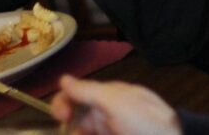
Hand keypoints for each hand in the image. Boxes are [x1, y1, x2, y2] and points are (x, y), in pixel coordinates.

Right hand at [49, 76, 180, 134]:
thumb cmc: (146, 123)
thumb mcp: (116, 103)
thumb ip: (88, 91)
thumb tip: (63, 78)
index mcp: (108, 97)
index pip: (77, 94)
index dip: (63, 102)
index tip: (62, 117)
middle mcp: (106, 115)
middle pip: (76, 119)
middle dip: (68, 127)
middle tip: (72, 133)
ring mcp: (109, 132)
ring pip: (83, 131)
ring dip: (77, 131)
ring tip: (85, 134)